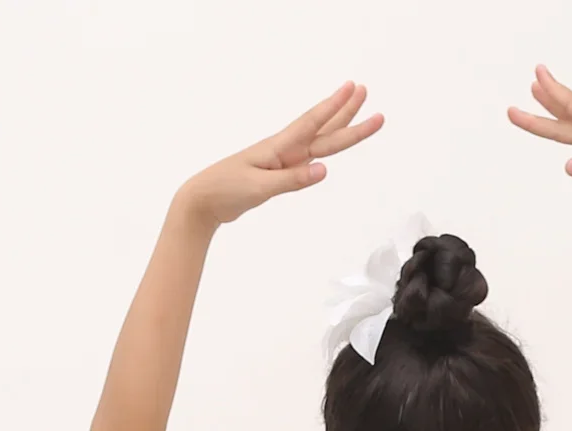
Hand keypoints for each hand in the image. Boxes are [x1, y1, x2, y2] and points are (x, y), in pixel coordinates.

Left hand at [179, 82, 383, 225]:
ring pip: (318, 141)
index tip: (354, 90)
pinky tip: (328, 145)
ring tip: (356, 109)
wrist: (205, 201)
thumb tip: (324, 170)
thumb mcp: (259, 187)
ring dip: (338, 126)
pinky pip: (308, 158)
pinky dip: (322, 149)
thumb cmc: (227, 190)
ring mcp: (282, 161)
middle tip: (366, 92)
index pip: (313, 123)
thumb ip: (292, 179)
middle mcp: (284, 151)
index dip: (335, 108)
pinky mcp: (279, 174)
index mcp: (279, 149)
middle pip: (322, 129)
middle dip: (346, 113)